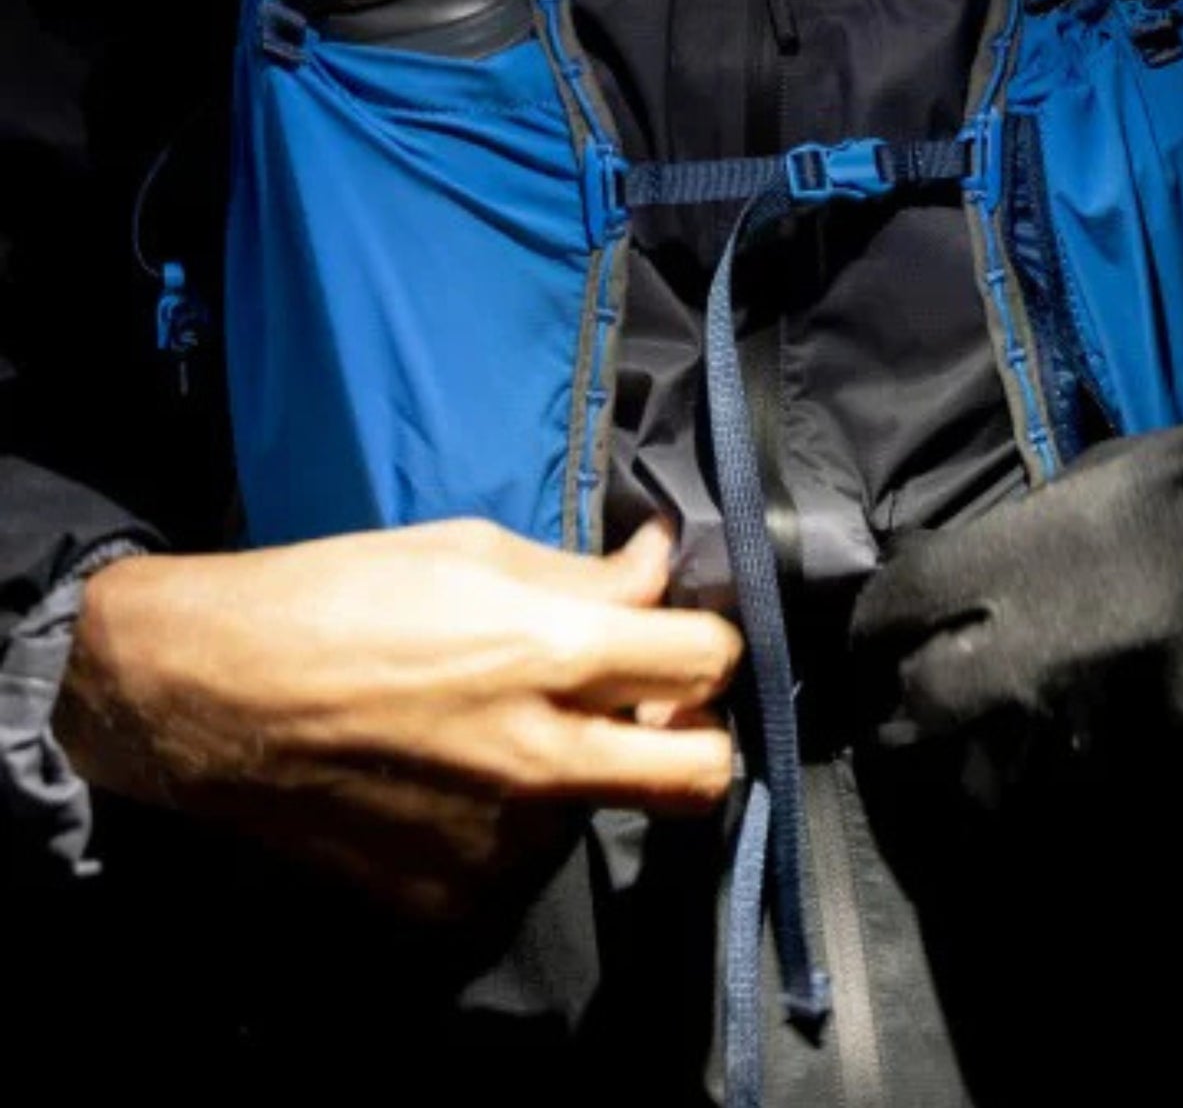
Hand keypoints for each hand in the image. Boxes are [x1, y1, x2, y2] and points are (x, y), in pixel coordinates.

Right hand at [53, 518, 740, 921]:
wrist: (208, 695)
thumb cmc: (340, 596)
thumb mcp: (471, 552)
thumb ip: (584, 576)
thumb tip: (660, 567)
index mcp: (552, 654)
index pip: (708, 661)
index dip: (707, 641)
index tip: (680, 634)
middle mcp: (542, 759)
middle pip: (703, 775)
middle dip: (699, 738)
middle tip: (654, 709)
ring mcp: (497, 841)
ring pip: (602, 811)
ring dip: (582, 774)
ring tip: (504, 731)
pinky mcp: (448, 897)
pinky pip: (520, 860)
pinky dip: (507, 824)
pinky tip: (451, 781)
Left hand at [850, 409, 1182, 808]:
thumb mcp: (1102, 479)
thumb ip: (1014, 534)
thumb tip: (947, 574)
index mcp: (1020, 561)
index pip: (894, 609)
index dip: (876, 627)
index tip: (883, 637)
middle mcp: (1039, 658)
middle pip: (924, 707)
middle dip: (916, 704)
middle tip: (924, 704)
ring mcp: (1094, 735)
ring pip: (990, 779)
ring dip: (982, 765)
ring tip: (992, 753)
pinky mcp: (1152, 790)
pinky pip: (1073, 812)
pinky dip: (1061, 801)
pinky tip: (1068, 778)